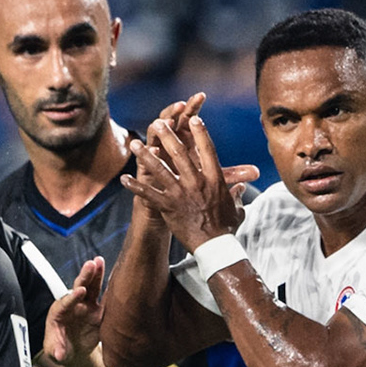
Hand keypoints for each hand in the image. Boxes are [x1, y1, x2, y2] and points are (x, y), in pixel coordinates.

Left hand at [43, 256, 105, 366]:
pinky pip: (105, 298)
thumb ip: (56, 350)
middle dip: (84, 276)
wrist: (73, 351)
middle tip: (90, 264)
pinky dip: (111, 288)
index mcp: (59, 313)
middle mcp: (73, 305)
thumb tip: (59, 354)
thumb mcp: (55, 352)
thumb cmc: (60, 349)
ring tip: (99, 261)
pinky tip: (117, 276)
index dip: (73, 297)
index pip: (66, 302)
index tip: (80, 291)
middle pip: (78, 287)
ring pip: (92, 287)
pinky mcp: (98, 311)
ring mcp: (87, 306)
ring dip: (96, 274)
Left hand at [124, 116, 255, 246]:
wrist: (214, 247)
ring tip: (135, 144)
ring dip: (145, 155)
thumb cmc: (226, 228)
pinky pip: (148, 194)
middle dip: (167, 136)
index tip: (193, 119)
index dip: (200, 133)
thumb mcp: (236, 208)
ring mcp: (180, 194)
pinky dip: (135, 187)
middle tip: (158, 123)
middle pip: (179, 153)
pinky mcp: (168, 207)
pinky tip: (124, 179)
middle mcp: (196, 182)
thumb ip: (236, 194)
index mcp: (214, 179)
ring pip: (159, 169)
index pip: (207, 150)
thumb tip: (241, 186)